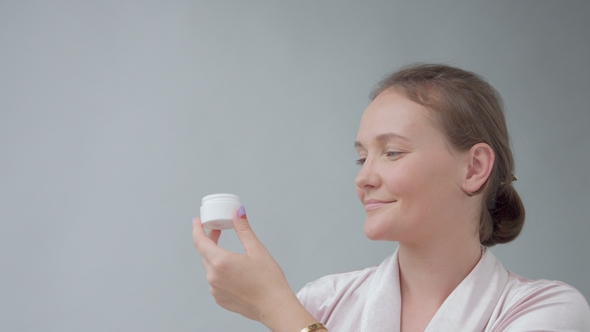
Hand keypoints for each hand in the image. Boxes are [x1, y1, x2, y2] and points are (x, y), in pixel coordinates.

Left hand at [192, 207, 296, 323]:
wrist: (274, 307)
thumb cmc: (268, 281)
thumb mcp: (256, 250)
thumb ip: (243, 229)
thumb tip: (238, 213)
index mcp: (221, 262)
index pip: (200, 242)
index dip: (196, 229)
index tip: (197, 221)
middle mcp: (213, 277)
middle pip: (205, 254)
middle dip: (209, 241)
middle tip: (219, 231)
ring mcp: (215, 290)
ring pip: (210, 268)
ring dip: (216, 257)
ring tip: (231, 253)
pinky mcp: (220, 299)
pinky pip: (215, 281)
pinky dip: (220, 272)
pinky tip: (235, 271)